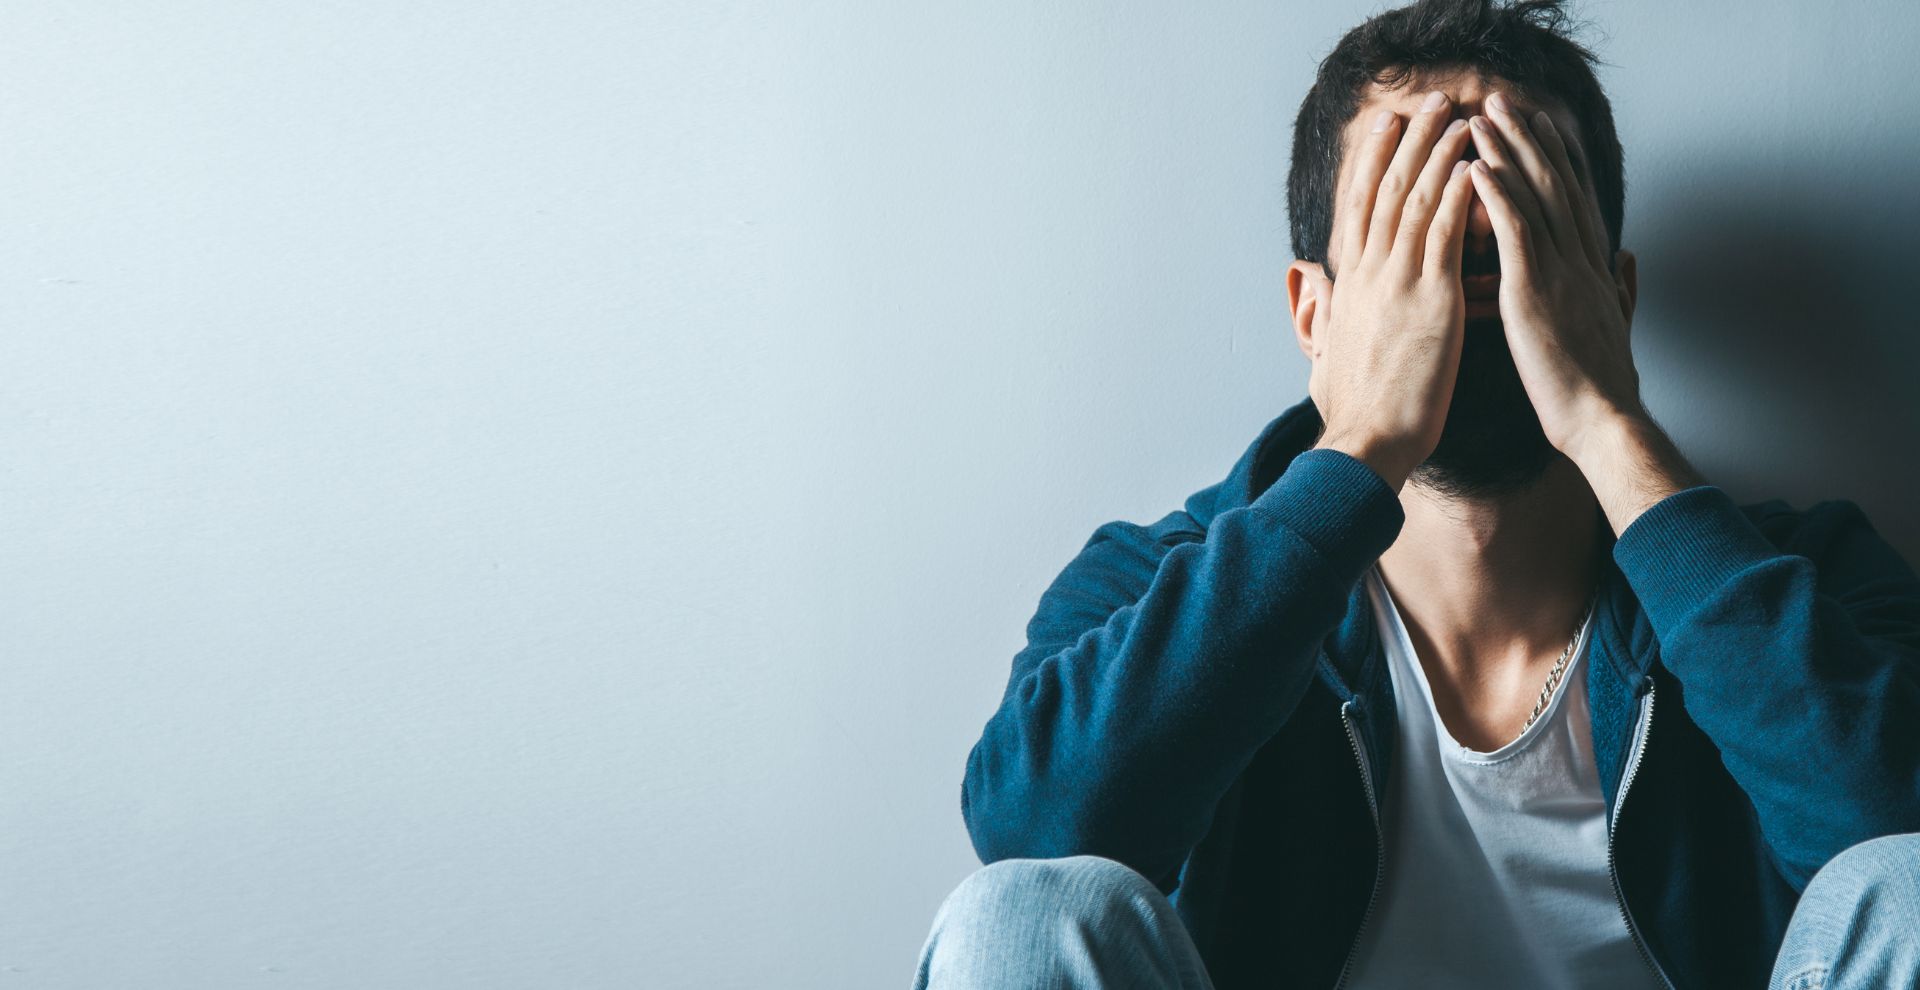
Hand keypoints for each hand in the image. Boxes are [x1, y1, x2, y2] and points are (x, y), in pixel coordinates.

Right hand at [1306, 91, 1477, 490]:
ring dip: (1438, 154)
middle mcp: (1369, 275)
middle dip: (1408, 141)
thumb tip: (1318, 301)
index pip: (1358, 209)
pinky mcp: (1432, 300)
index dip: (1372, 163)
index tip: (1386, 129)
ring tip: (1458, 117)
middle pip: (1386, 190)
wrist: (1366, 442)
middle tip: (1428, 104)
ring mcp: (1399, 284)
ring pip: (1416, 201)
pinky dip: (1458, 195)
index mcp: (1350, 286)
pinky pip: (1446, 234)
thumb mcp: (1327, 355)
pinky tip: (1474, 165)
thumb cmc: (1355, 412)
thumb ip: (1326, 319)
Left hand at [1464, 92, 1644, 456]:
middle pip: (1554, 185)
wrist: (1604, 421)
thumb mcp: (1618, 327)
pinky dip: (1497, 197)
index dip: (1557, 159)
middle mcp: (1580, 260)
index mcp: (1594, 269)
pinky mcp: (1535, 293)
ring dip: (1507, 153)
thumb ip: (1623, 287)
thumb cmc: (1604, 386)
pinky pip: (1515, 234)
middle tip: (1504, 103)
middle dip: (1529, 140)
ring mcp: (1560, 273)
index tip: (1542, 126)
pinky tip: (1478, 168)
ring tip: (1483, 118)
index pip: (1573, 200)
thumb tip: (1629, 259)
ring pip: (1533, 199)